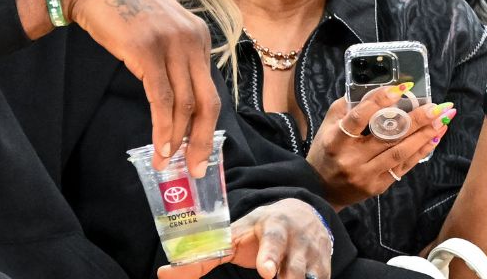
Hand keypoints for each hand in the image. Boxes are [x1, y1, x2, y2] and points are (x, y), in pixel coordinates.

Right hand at [61, 0, 220, 175]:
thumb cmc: (122, 9)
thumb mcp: (159, 30)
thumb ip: (174, 56)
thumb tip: (180, 99)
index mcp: (199, 36)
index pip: (210, 89)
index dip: (206, 125)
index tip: (199, 150)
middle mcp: (192, 39)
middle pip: (207, 100)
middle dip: (202, 139)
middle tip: (196, 168)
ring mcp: (171, 44)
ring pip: (184, 103)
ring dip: (177, 138)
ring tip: (167, 161)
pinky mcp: (146, 50)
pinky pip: (160, 98)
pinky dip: (162, 126)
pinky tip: (158, 145)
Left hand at [157, 199, 333, 278]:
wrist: (304, 214)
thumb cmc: (259, 229)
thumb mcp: (234, 236)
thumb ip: (204, 257)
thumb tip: (163, 274)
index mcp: (271, 225)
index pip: (270, 240)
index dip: (267, 256)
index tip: (265, 271)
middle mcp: (295, 239)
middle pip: (293, 261)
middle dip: (287, 271)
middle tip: (274, 276)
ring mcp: (311, 255)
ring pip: (308, 275)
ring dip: (297, 278)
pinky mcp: (323, 269)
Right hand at [306, 86, 452, 209]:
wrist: (321, 190)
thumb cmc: (325, 150)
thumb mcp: (327, 126)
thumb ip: (347, 107)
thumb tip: (375, 89)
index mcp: (336, 140)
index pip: (359, 118)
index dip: (379, 101)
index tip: (401, 88)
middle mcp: (352, 158)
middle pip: (388, 136)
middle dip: (416, 120)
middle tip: (436, 106)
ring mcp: (367, 174)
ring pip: (400, 152)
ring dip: (424, 135)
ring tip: (442, 120)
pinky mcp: (379, 186)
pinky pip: (404, 166)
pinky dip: (421, 151)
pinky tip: (434, 138)